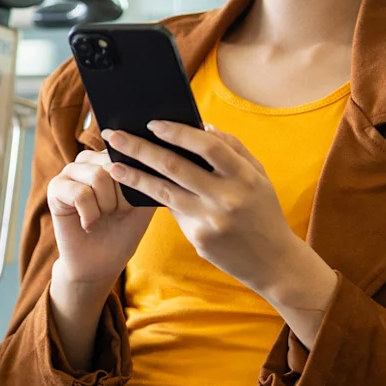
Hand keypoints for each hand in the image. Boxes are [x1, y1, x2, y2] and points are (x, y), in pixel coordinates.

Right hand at [45, 149, 154, 368]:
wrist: (101, 263)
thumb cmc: (123, 231)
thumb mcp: (142, 201)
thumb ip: (145, 175)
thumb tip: (145, 155)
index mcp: (113, 157)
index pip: (131, 154)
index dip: (136, 184)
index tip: (131, 204)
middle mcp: (91, 158)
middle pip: (115, 165)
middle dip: (121, 198)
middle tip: (113, 214)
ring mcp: (71, 170)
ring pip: (98, 177)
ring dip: (106, 207)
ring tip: (101, 217)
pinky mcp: (55, 187)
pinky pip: (80, 194)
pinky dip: (90, 215)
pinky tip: (88, 224)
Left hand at [104, 123, 338, 344]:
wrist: (273, 262)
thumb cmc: (263, 211)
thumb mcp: (258, 177)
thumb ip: (233, 149)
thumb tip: (201, 125)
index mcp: (245, 177)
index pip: (207, 146)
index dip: (178, 132)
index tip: (152, 123)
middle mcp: (226, 197)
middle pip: (174, 166)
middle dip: (140, 148)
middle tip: (114, 135)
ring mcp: (210, 220)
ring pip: (163, 191)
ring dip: (134, 175)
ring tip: (112, 164)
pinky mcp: (198, 237)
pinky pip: (172, 210)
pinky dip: (154, 196)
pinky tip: (136, 186)